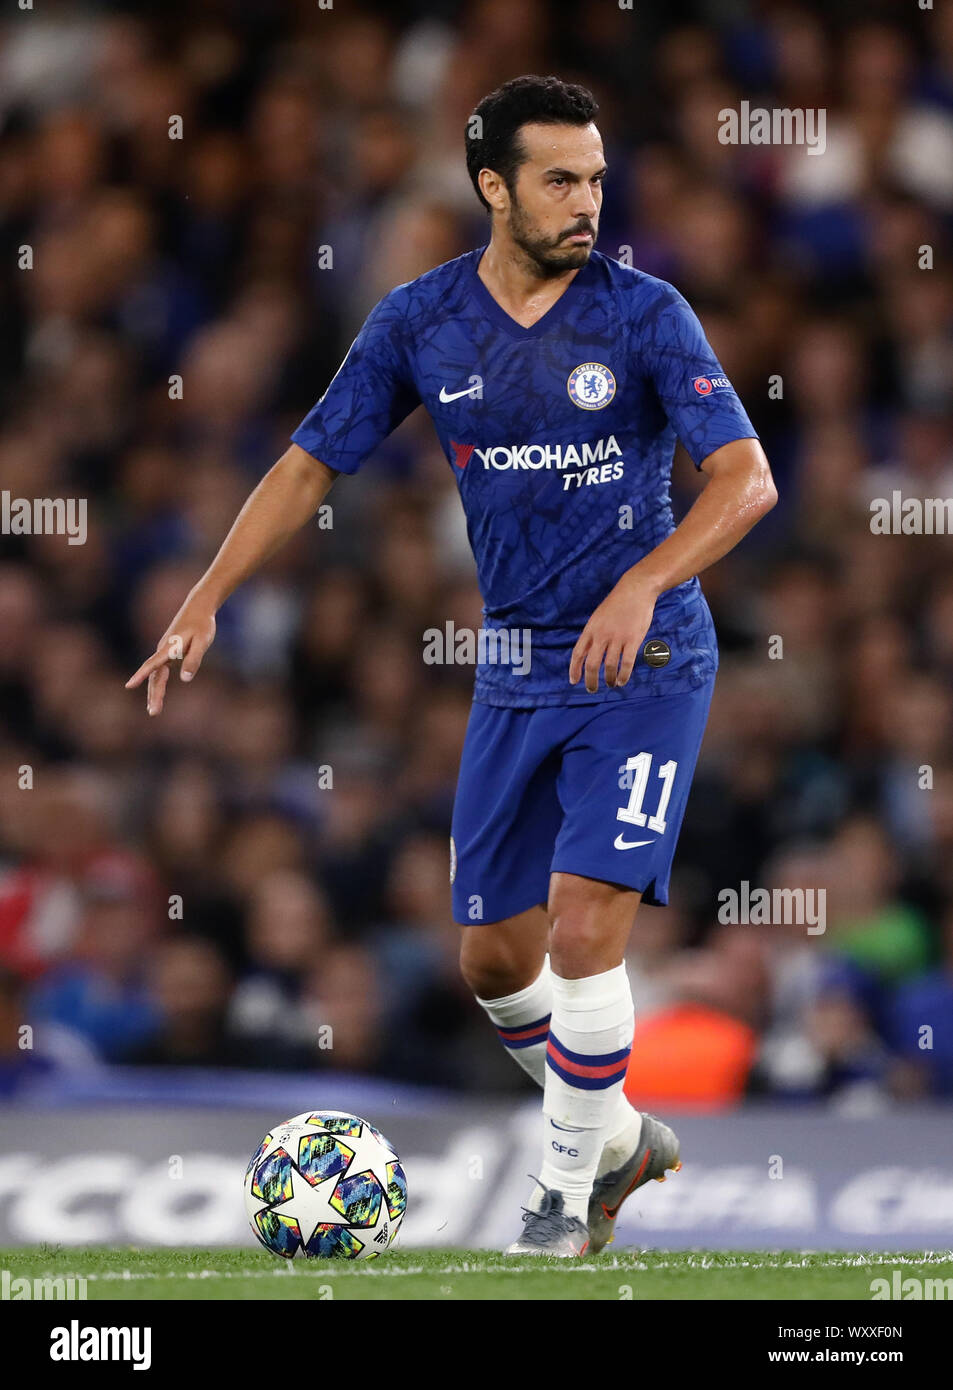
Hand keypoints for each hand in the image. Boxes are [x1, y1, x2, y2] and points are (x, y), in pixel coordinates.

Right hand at [125, 591, 216, 715]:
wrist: (199, 607)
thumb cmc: (202, 624)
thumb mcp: (202, 642)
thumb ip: (193, 660)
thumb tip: (184, 680)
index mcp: (169, 648)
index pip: (152, 664)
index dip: (141, 676)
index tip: (129, 686)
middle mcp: (163, 650)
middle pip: (155, 676)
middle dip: (153, 695)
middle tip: (153, 713)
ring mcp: (165, 652)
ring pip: (156, 675)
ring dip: (154, 692)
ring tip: (153, 709)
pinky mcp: (169, 652)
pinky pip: (160, 671)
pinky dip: (157, 684)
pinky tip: (157, 694)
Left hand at [569, 570, 658, 693]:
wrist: (636, 589)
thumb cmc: (617, 604)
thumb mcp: (598, 617)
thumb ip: (594, 634)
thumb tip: (589, 652)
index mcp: (591, 629)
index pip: (578, 653)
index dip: (574, 669)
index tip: (574, 681)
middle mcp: (601, 635)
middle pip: (592, 664)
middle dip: (590, 680)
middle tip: (592, 689)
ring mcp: (617, 638)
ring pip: (609, 666)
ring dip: (609, 679)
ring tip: (610, 684)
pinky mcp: (633, 639)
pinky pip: (626, 663)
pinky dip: (623, 675)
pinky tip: (621, 681)